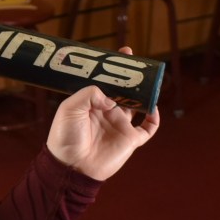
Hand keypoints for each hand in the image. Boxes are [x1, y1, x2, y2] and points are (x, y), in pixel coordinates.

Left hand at [46, 49, 159, 180]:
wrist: (71, 167)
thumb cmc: (64, 137)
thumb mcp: (69, 109)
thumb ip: (89, 94)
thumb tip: (111, 97)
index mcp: (91, 103)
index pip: (105, 81)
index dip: (114, 68)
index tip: (123, 53)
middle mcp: (107, 112)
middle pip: (124, 90)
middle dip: (133, 77)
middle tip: (140, 64)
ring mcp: (120, 125)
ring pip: (138, 105)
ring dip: (145, 94)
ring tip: (150, 81)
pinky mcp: (130, 140)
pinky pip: (148, 128)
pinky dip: (154, 118)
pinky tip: (154, 107)